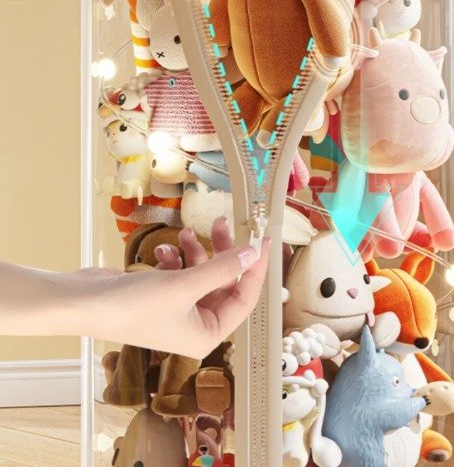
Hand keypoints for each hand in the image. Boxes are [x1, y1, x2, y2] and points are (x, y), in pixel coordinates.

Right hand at [71, 218, 269, 358]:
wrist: (85, 303)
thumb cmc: (134, 305)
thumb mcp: (185, 285)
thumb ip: (222, 268)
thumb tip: (253, 253)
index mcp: (207, 335)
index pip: (244, 299)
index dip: (255, 269)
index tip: (262, 240)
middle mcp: (195, 325)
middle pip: (223, 282)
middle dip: (221, 252)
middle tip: (223, 223)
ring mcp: (178, 310)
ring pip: (201, 273)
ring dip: (196, 251)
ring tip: (185, 233)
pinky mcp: (162, 295)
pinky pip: (181, 272)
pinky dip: (175, 258)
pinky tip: (163, 251)